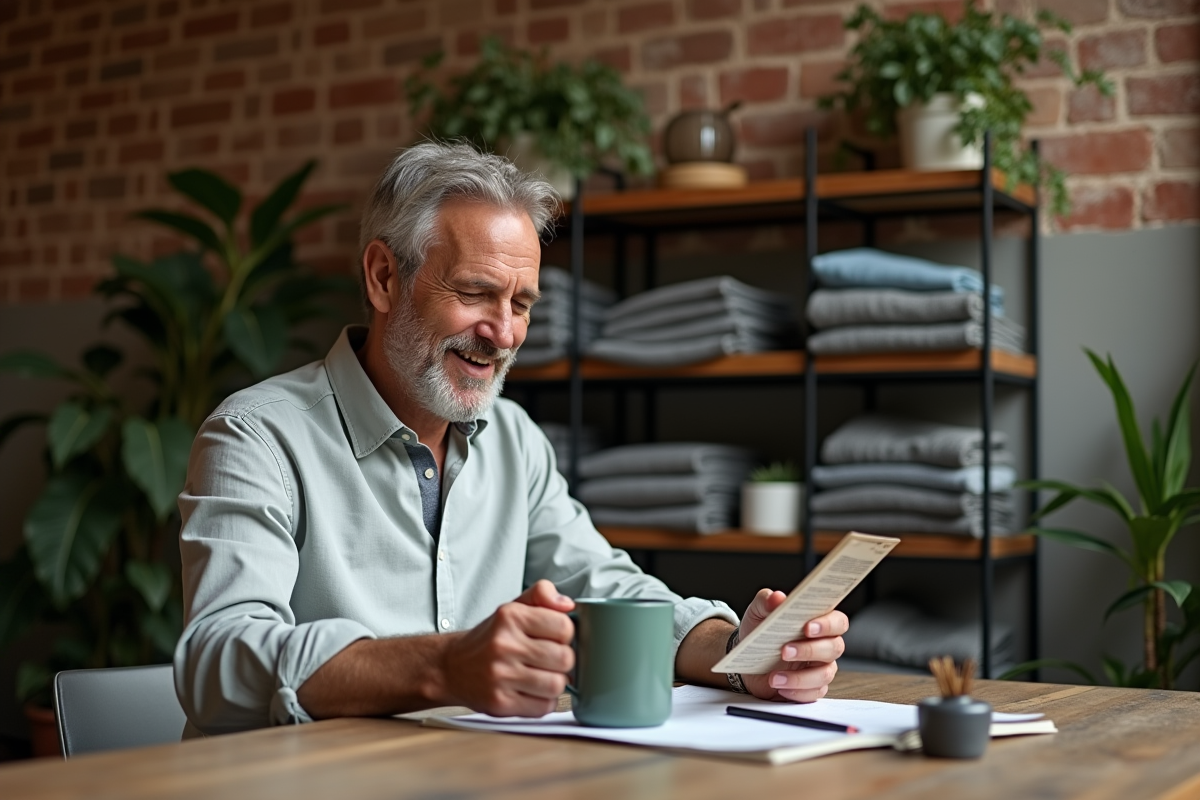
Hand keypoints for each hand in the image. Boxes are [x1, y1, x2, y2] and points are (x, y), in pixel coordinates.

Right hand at [438, 580, 574, 717]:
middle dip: (563, 660)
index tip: (556, 638)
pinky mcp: (499, 703)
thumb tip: (567, 604)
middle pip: (564, 658)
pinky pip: (543, 707)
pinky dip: (544, 702)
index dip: (566, 634)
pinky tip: (532, 692)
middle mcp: (503, 645)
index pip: (564, 626)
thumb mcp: (513, 607)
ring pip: (556, 685)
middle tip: (551, 660)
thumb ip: (541, 595)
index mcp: (510, 617)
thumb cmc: (489, 639)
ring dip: (555, 683)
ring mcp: (500, 676)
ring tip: (543, 676)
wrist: (450, 667)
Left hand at [737, 589, 847, 702]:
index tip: (807, 627)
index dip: (828, 624)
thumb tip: (777, 597)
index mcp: (818, 622)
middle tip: (785, 651)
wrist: (746, 658)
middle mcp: (824, 644)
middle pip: (835, 648)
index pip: (837, 621)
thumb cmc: (759, 631)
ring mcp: (820, 667)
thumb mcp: (758, 612)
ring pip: (825, 674)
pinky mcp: (811, 687)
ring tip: (775, 677)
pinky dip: (797, 692)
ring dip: (800, 677)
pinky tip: (780, 687)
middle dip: (810, 650)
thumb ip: (766, 600)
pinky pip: (814, 693)